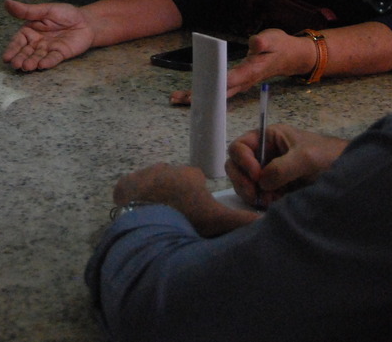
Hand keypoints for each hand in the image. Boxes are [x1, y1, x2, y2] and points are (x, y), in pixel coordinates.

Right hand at [1, 0, 94, 70]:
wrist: (85, 21)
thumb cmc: (64, 14)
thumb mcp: (44, 10)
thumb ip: (26, 11)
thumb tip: (7, 2)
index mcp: (30, 31)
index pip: (18, 41)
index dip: (12, 49)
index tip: (6, 57)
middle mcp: (37, 43)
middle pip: (26, 52)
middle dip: (20, 59)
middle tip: (16, 65)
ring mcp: (48, 49)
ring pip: (37, 57)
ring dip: (32, 62)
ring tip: (27, 67)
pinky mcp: (61, 54)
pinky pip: (53, 58)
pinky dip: (48, 62)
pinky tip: (42, 65)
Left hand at [113, 163, 256, 236]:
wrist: (149, 222)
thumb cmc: (186, 217)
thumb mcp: (218, 220)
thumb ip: (243, 220)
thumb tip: (266, 222)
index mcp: (189, 174)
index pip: (196, 180)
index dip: (197, 197)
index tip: (196, 212)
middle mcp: (166, 168)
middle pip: (175, 182)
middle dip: (177, 196)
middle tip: (178, 218)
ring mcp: (144, 175)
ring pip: (153, 185)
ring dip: (156, 198)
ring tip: (160, 219)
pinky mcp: (125, 185)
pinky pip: (131, 191)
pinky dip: (135, 202)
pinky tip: (141, 217)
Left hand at [169, 28, 315, 104]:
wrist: (290, 57)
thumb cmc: (280, 46)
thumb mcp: (273, 39)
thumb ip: (263, 42)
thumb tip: (255, 42)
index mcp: (252, 71)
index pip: (232, 79)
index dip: (216, 84)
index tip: (202, 89)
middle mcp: (245, 81)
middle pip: (221, 92)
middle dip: (202, 96)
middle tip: (182, 99)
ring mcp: (241, 84)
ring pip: (218, 94)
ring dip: (199, 97)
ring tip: (177, 99)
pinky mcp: (237, 82)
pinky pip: (219, 91)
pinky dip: (205, 93)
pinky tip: (190, 94)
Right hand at [224, 123, 346, 207]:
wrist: (349, 173)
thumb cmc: (328, 156)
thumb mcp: (306, 157)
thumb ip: (282, 167)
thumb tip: (261, 183)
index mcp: (268, 138)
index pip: (240, 146)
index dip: (243, 161)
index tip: (256, 176)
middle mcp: (264, 154)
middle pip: (236, 166)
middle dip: (242, 181)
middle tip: (255, 195)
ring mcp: (268, 173)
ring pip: (245, 184)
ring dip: (252, 194)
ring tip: (269, 201)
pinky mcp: (274, 189)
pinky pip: (258, 196)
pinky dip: (262, 202)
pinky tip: (274, 204)